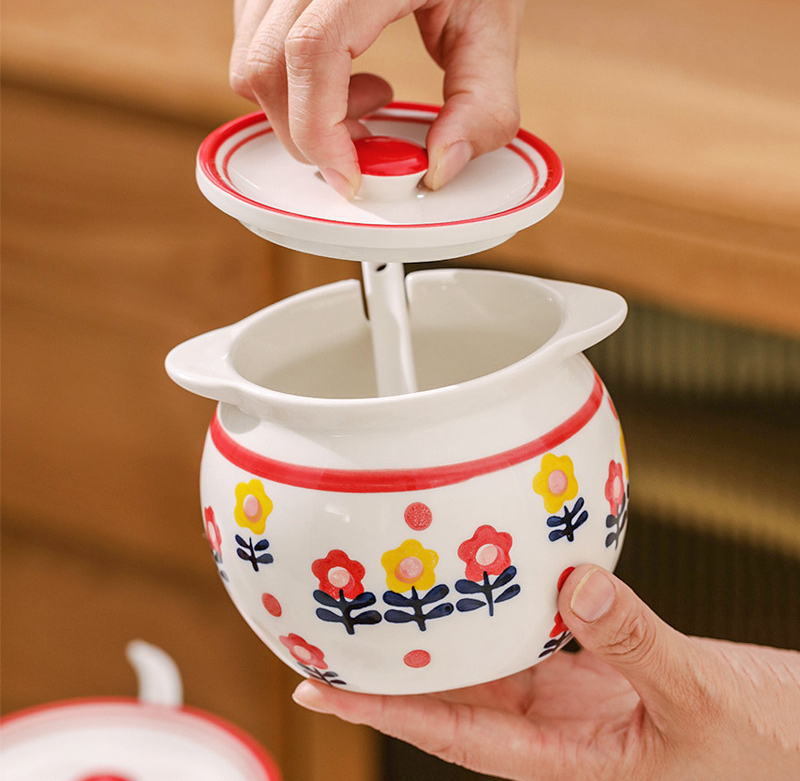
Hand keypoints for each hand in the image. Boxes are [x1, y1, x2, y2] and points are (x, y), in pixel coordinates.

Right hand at [230, 0, 529, 197]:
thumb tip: (439, 169)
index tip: (351, 177)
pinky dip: (289, 84)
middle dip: (312, 133)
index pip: (313, 50)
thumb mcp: (493, 21)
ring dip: (300, 110)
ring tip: (364, 96)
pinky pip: (251, 45)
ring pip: (251, 61)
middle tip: (368, 139)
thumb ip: (482, 103)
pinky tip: (342, 73)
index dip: (321, 131)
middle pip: (268, 66)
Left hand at [292, 564, 799, 779]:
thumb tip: (575, 586)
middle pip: (453, 695)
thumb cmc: (765, 749)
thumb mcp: (701, 701)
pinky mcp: (595, 665)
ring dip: (441, 635)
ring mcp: (572, 694)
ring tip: (387, 600)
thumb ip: (639, 645)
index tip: (321, 691)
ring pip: (488, 661)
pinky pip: (533, 632)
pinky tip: (480, 579)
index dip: (385, 713)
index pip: (454, 735)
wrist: (796, 738)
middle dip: (392, 670)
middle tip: (331, 633)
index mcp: (565, 757)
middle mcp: (554, 725)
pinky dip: (502, 607)